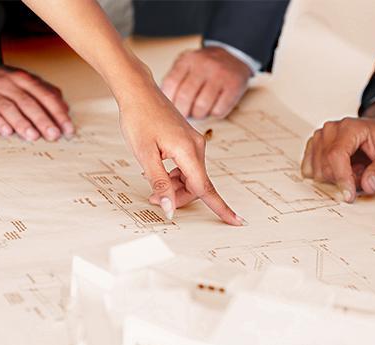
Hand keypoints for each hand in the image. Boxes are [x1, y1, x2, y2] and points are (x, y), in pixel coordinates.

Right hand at [0, 65, 73, 140]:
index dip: (58, 113)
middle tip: (54, 135)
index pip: (45, 96)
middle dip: (43, 120)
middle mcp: (8, 83)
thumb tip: (66, 109)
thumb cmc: (1, 86)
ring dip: (22, 123)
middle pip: (28, 103)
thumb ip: (44, 94)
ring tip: (33, 137)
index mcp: (23, 79)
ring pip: (9, 107)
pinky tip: (7, 132)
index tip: (68, 129)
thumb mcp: (23, 85)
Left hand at [119, 75, 243, 225]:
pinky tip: (160, 170)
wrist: (138, 92)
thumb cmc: (139, 118)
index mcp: (188, 150)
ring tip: (153, 184)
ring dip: (175, 186)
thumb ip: (159, 183)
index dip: (220, 208)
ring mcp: (194, 143)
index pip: (205, 188)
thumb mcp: (145, 155)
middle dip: (178, 196)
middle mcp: (197, 147)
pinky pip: (188, 167)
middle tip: (154, 198)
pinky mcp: (189, 142)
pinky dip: (176, 176)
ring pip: (191, 178)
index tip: (236, 221)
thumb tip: (170, 208)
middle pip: (196, 185)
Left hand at [161, 47, 251, 118]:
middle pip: (185, 97)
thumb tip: (162, 105)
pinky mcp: (234, 86)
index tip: (170, 109)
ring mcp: (220, 75)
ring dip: (198, 115)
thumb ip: (175, 80)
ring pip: (202, 106)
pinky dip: (213, 114)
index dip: (169, 101)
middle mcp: (204, 65)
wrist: (233, 56)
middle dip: (183, 112)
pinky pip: (218, 110)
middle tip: (184, 114)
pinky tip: (212, 108)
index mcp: (188, 60)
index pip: (171, 84)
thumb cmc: (204, 67)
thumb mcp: (187, 64)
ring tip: (198, 112)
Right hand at [301, 98, 374, 201]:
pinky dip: (325, 175)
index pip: (336, 156)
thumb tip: (368, 186)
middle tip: (361, 176)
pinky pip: (310, 169)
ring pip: (317, 171)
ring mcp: (319, 136)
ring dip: (335, 178)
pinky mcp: (313, 145)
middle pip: (325, 167)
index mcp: (349, 127)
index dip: (341, 179)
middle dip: (343, 180)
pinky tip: (338, 169)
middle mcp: (330, 129)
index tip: (349, 196)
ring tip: (353, 169)